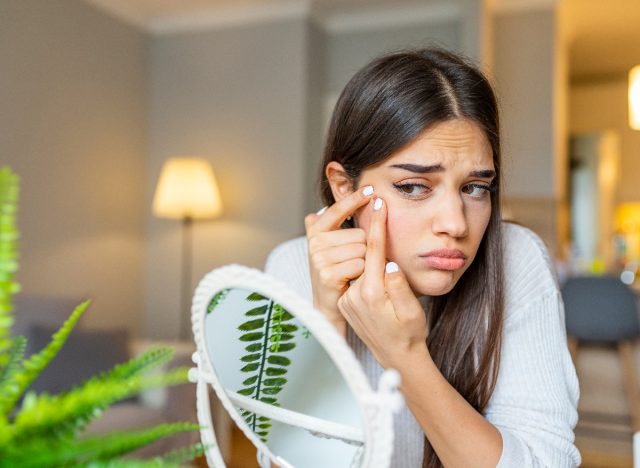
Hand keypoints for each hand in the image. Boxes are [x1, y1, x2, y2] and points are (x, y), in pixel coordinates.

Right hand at [304, 186, 373, 333]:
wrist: (329, 305)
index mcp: (316, 230)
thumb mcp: (332, 245)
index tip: (371, 190)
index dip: (354, 199)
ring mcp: (319, 258)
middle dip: (364, 247)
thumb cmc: (336, 271)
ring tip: (353, 271)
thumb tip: (328, 206)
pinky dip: (363, 273)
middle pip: (359, 234)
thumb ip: (333, 224)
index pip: (338, 210)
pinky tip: (353, 279)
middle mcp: (315, 242)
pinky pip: (360, 264)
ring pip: (362, 249)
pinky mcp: (327, 274)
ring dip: (365, 261)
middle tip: (354, 262)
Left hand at [337, 197, 427, 367]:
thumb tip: (389, 263)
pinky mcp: (346, 302)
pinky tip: (372, 266)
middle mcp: (355, 295)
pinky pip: (355, 277)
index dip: (376, 224)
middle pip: (362, 253)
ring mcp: (348, 299)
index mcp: (372, 293)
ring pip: (358, 265)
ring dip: (366, 252)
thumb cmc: (410, 333)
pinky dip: (363, 267)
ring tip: (375, 240)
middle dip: (370, 233)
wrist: (397, 356)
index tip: (378, 202)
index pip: (373, 250)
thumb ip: (400, 286)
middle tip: (374, 209)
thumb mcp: (412, 311)